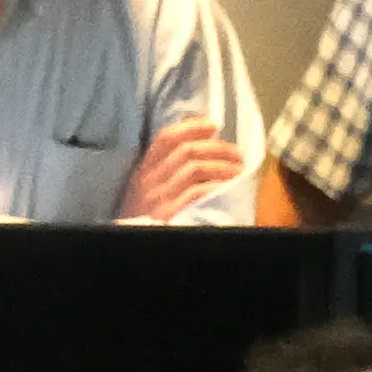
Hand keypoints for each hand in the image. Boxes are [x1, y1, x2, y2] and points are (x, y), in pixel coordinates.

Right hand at [119, 122, 249, 225]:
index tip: (212, 126)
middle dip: (217, 148)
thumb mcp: (147, 192)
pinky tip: (229, 190)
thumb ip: (166, 172)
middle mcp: (149, 182)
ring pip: (195, 169)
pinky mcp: (170, 216)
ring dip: (223, 167)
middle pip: (186, 151)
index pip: (166, 138)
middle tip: (237, 155)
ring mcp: (159, 199)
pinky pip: (198, 193)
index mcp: (143, 172)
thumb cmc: (146, 220)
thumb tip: (202, 145)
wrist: (133, 246)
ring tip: (238, 172)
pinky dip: (217, 187)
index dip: (191, 127)